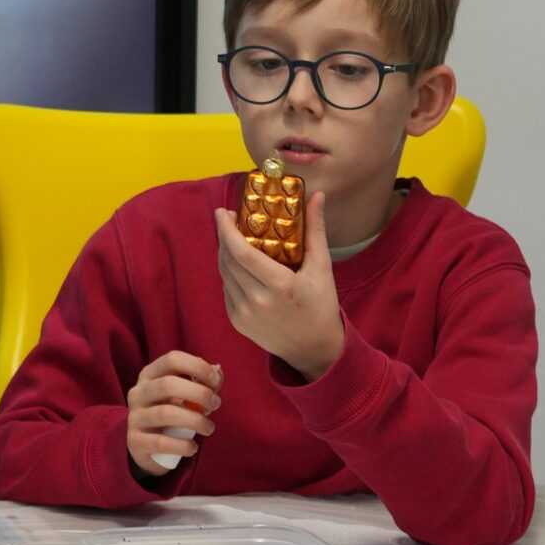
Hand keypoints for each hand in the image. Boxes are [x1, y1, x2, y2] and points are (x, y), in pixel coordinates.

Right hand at [125, 350, 222, 479]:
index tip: (215, 381)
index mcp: (150, 375)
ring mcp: (135, 417)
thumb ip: (201, 383)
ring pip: (166, 414)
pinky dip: (182, 445)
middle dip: (199, 393)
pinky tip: (193, 447)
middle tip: (216, 404)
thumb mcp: (182, 395)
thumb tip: (218, 374)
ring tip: (209, 428)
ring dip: (195, 421)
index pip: (172, 360)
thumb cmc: (170, 412)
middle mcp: (138, 393)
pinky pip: (160, 443)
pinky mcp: (135, 442)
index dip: (197, 366)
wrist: (145, 446)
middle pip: (168, 384)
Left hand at [212, 192, 344, 380]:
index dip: (226, 229)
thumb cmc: (321, 305)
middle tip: (230, 219)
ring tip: (234, 238)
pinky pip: (227, 289)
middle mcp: (257, 301)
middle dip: (224, 236)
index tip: (222, 211)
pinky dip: (230, 273)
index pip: (241, 252)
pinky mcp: (237, 323)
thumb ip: (315, 230)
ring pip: (224, 274)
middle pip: (228, 260)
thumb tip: (316, 195)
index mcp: (278, 285)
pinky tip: (241, 265)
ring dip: (225, 253)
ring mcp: (244, 314)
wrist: (314, 349)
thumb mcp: (322, 268)